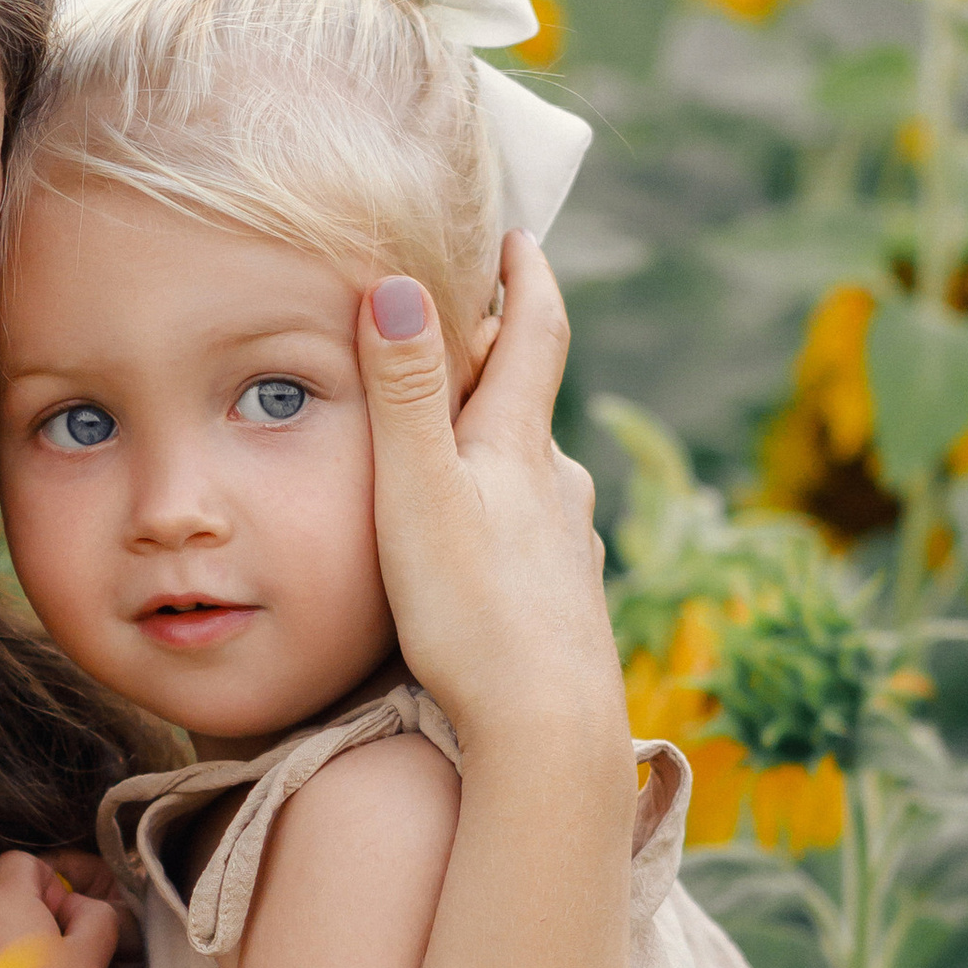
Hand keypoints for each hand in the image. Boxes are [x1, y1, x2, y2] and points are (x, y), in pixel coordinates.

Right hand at [360, 238, 624, 768]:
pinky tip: (481, 551)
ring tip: (452, 451)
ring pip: (533, 476)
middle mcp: (559, 487)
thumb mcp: (416, 493)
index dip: (527, 277)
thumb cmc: (473, 614)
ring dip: (498, 449)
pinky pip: (534, 536)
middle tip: (458, 334)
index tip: (516, 236)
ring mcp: (568, 549)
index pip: (536, 334)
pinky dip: (506, 516)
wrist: (548, 731)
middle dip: (497, 364)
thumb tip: (399, 284)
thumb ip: (403, 393)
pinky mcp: (566, 605)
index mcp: (519, 447)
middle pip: (528, 405)